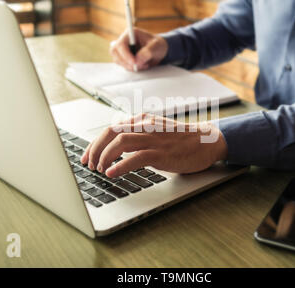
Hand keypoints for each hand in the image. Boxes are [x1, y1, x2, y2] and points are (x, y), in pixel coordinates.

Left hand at [80, 114, 227, 177]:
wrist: (206, 141)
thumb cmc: (181, 140)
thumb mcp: (155, 132)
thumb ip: (137, 136)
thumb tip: (116, 148)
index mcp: (142, 120)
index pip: (111, 129)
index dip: (95, 143)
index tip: (87, 156)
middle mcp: (145, 126)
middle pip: (111, 133)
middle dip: (95, 149)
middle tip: (88, 164)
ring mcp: (154, 138)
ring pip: (120, 143)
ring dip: (104, 157)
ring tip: (99, 169)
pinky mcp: (162, 152)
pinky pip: (136, 157)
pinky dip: (120, 165)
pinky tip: (112, 173)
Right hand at [109, 28, 167, 71]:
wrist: (159, 50)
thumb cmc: (158, 45)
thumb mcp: (156, 46)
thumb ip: (148, 52)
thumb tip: (137, 60)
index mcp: (131, 34)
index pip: (121, 44)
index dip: (125, 54)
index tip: (134, 62)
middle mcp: (124, 40)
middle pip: (115, 52)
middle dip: (126, 62)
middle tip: (138, 66)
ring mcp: (123, 49)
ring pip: (117, 60)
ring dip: (128, 66)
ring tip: (143, 65)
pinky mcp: (124, 57)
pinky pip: (122, 65)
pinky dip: (130, 68)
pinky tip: (140, 66)